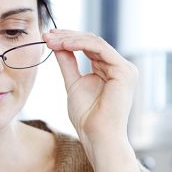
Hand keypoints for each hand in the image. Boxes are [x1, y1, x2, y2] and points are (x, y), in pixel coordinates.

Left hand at [44, 29, 137, 153]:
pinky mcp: (123, 70)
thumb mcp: (73, 84)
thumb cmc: (87, 118)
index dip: (68, 40)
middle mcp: (120, 67)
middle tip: (46, 35)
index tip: (47, 38)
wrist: (98, 136)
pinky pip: (99, 48)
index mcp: (111, 70)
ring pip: (94, 42)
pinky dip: (79, 44)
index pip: (89, 47)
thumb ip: (68, 63)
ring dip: (69, 38)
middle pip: (92, 41)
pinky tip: (62, 45)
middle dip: (67, 36)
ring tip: (50, 40)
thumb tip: (56, 45)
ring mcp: (124, 68)